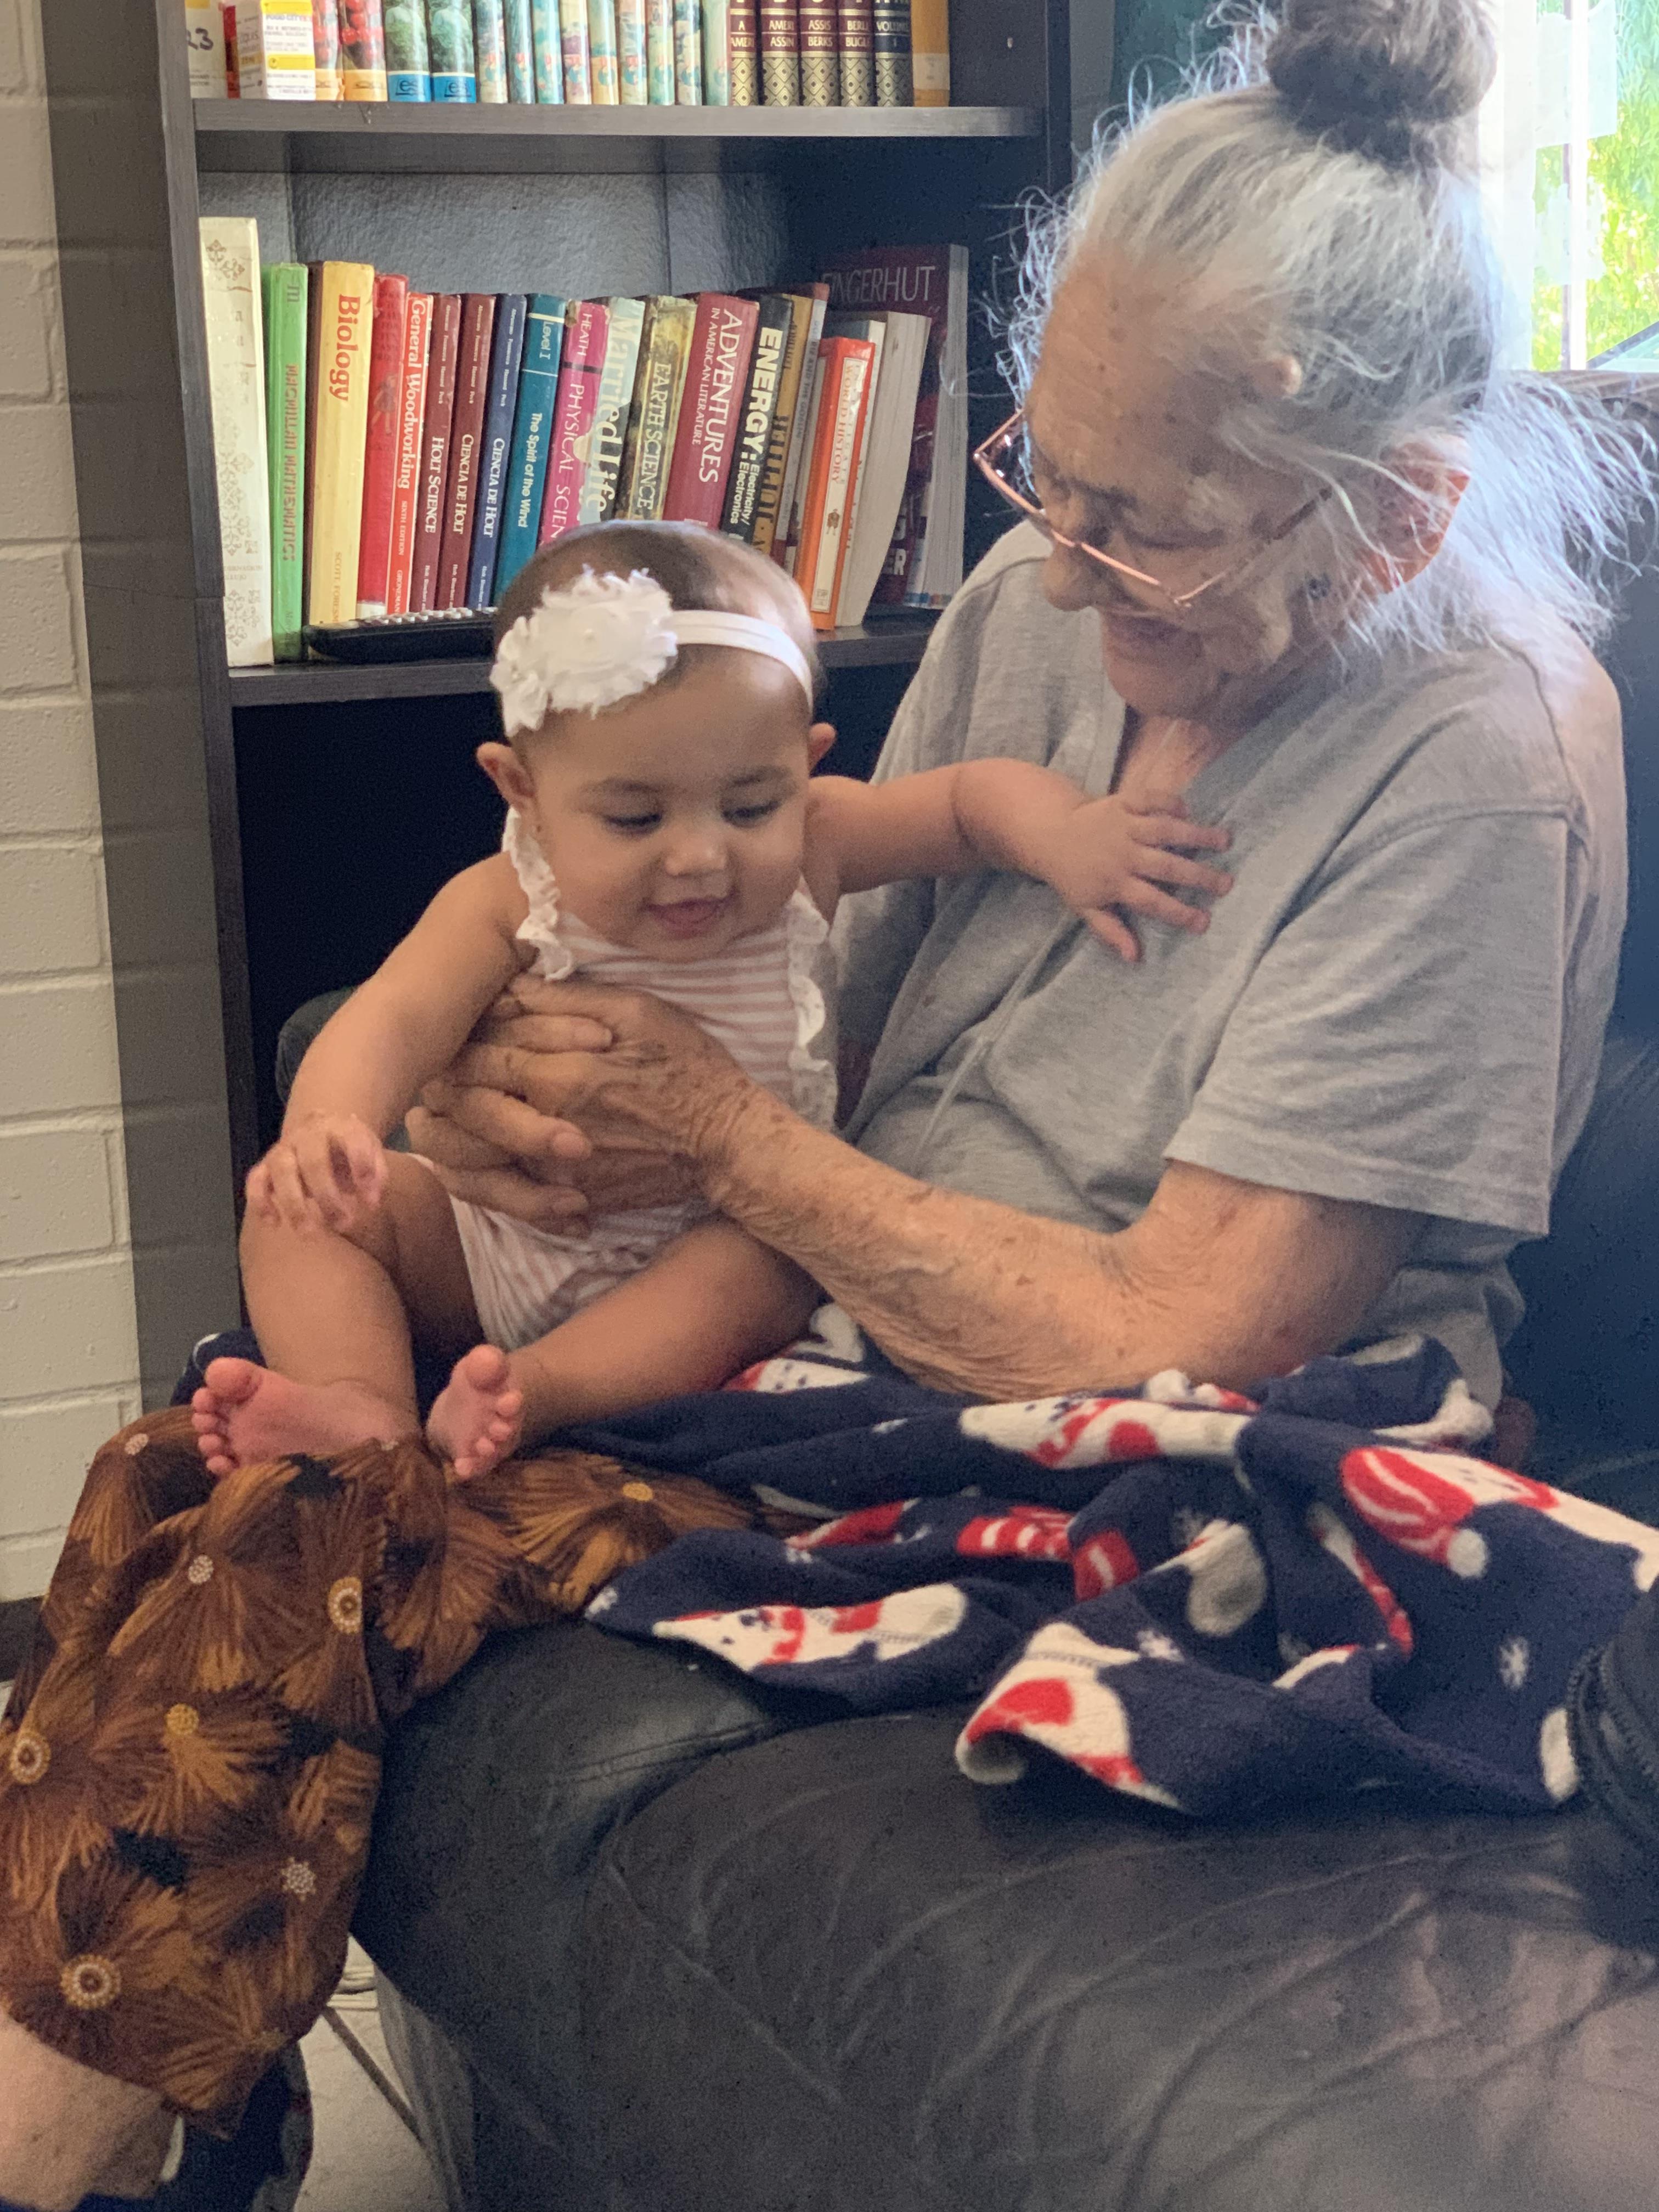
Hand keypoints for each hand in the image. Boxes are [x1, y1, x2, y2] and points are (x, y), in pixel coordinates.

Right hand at [246, 1111, 386, 1232]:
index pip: (352, 1139)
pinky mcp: (266, 1163)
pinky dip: (261, 1202)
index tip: (372, 1202)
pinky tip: (274, 1223)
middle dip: (329, 1197)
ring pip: (281, 1170)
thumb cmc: (349, 1148)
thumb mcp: (371, 1152)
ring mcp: (284, 1147)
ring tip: (309, 1234)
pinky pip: (255, 1180)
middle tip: (344, 1225)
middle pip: (314, 1161)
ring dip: (294, 1205)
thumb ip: (376, 1174)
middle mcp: (308, 1134)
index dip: (362, 1168)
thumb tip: (370, 1202)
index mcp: (340, 1126)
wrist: (321, 1131)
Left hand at [408, 975, 721, 1226]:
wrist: (727, 1142)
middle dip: (446, 1083)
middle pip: (463, 1104)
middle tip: (440, 1066)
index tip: (457, 1028)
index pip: (480, 1053)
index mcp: (560, 1074)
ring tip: (450, 1107)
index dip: (461, 1039)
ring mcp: (553, 1170)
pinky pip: (501, 1190)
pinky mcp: (566, 1198)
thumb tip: (510, 985)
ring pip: (471, 1152)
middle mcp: (546, 1127)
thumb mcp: (638, 1012)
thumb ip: (569, 998)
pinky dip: (478, 1173)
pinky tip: (475, 1152)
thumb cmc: (689, 1067)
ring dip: (451, 1128)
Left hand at [1044, 797, 1232, 962]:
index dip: (1178, 913)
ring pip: (1165, 830)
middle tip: (1227, 884)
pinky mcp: (1122, 803)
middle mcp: (1123, 854)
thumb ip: (1110, 931)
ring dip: (1196, 835)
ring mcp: (1124, 826)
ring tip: (1225, 840)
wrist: (1049, 832)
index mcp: (1115, 882)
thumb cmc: (1072, 875)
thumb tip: (1135, 958)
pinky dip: (1169, 802)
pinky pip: (1150, 799)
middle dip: (1199, 876)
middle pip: (1166, 867)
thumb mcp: (1085, 907)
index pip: (1152, 901)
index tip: (1204, 922)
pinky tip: (1188, 811)